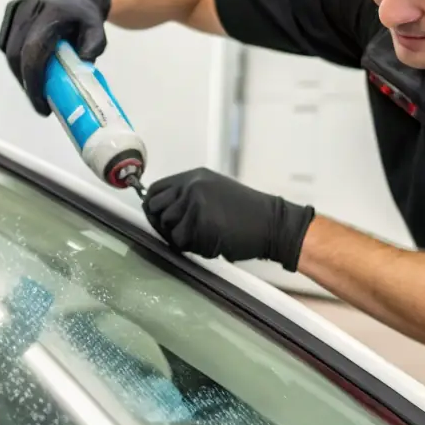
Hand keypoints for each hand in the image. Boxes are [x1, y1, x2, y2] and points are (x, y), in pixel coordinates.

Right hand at [0, 0, 111, 115]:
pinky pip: (6, 44)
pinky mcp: (10, 13)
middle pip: (17, 55)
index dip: (34, 81)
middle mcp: (28, 8)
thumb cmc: (87, 16)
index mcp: (50, 12)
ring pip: (9, 51)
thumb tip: (82, 66)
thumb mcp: (98, 30)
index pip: (33, 51)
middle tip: (40, 102)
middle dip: (26, 83)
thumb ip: (94, 46)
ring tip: (36, 90)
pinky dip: (16, 62)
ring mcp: (16, 9)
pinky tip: (29, 72)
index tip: (42, 104)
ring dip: (20, 74)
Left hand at [143, 168, 314, 271]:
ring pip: (167, 228)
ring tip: (203, 236)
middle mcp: (191, 187)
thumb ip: (188, 196)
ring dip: (180, 237)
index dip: (153, 207)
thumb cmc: (246, 213)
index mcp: (194, 177)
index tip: (157, 218)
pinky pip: (180, 242)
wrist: (271, 224)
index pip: (156, 189)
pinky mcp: (199, 224)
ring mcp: (194, 204)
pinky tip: (210, 242)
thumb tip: (161, 210)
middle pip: (155, 208)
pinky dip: (192, 247)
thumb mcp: (214, 191)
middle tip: (181, 232)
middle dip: (163, 224)